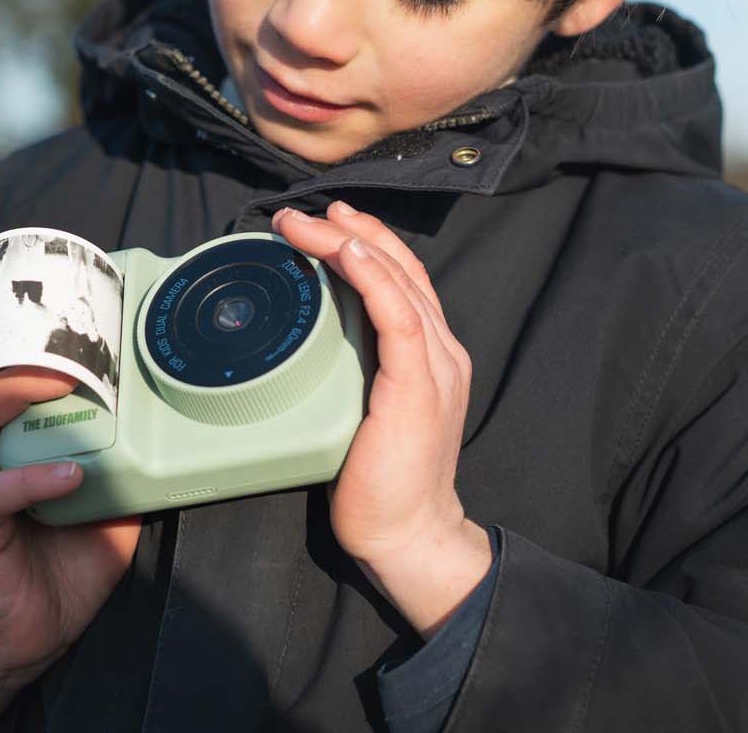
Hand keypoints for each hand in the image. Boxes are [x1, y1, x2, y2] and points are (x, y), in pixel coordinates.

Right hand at [0, 341, 140, 690]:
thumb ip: (131, 468)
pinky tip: (68, 475)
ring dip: (15, 399)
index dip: (25, 347)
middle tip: (53, 330)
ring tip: (57, 384)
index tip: (61, 314)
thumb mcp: (111, 505)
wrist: (32, 634)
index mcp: (21, 446)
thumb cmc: (69, 561)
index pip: (10, 383)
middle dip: (11, 352)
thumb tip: (175, 435)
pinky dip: (32, 479)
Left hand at [272, 203, 491, 636]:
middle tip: (306, 212)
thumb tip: (313, 341)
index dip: (368, 243)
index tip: (329, 221)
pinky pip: (400, 318)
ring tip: (307, 223)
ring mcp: (436, 366)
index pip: (404, 280)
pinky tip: (347, 253)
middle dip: (352, 232)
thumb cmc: (381, 479)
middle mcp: (442, 350)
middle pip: (401, 270)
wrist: (409, 534)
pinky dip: (374, 280)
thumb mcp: (369, 408)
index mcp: (431, 354)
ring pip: (399, 283)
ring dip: (350, 244)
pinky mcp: (419, 387)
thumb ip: (360, 369)